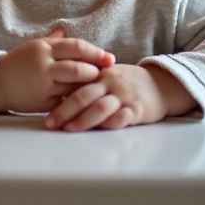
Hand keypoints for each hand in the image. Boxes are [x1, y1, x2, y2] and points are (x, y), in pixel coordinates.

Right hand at [0, 27, 115, 114]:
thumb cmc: (19, 63)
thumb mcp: (34, 47)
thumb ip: (53, 40)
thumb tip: (66, 30)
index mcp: (44, 48)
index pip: (76, 47)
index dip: (96, 53)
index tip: (110, 59)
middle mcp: (43, 65)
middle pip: (77, 68)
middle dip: (95, 72)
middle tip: (107, 74)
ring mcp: (42, 85)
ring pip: (73, 86)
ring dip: (89, 87)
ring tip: (99, 87)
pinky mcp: (41, 102)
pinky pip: (64, 102)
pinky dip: (76, 102)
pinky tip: (87, 102)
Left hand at [44, 64, 195, 131]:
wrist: (161, 84)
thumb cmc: (128, 83)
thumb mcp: (108, 76)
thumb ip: (87, 83)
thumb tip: (57, 93)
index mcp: (100, 74)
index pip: (75, 84)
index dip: (58, 96)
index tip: (43, 108)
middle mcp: (110, 83)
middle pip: (83, 95)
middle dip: (64, 111)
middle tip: (49, 123)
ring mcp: (124, 96)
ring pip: (101, 107)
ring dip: (83, 119)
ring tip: (69, 129)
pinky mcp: (138, 109)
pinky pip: (123, 117)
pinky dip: (110, 123)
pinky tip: (100, 130)